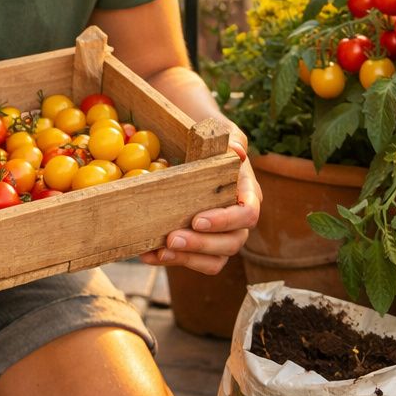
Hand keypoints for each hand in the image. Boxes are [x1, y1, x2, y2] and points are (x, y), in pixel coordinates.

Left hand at [140, 123, 260, 274]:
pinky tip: (148, 254)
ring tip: (160, 252)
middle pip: (231, 243)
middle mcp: (237, 220)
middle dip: (201, 244)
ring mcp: (220, 236)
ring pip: (215, 260)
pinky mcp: (200, 245)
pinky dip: (169, 261)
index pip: (247, 214)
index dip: (225, 221)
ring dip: (186, 259)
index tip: (197, 220)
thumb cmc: (211, 141)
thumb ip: (232, 140)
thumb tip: (237, 152)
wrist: (192, 147)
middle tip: (172, 238)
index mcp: (247, 194)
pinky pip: (192, 261)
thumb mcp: (223, 134)